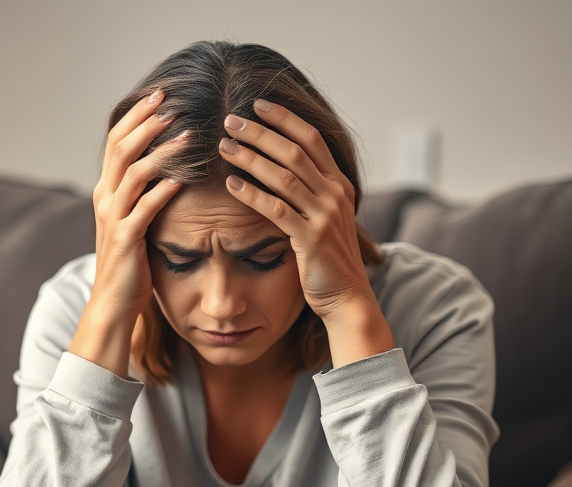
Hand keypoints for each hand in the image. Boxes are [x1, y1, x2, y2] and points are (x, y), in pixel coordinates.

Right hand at [70, 90, 185, 375]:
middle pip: (122, 147)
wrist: (112, 305)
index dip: (137, 115)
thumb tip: (169, 167)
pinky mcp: (125, 239)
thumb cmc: (130, 264)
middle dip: (147, 121)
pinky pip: (145, 208)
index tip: (161, 94)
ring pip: (133, 172)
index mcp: (106, 190)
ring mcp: (113, 218)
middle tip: (172, 100)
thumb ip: (144, 194)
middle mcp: (105, 198)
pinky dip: (164, 189)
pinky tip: (185, 178)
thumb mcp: (134, 222)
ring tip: (187, 134)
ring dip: (161, 150)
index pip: (118, 140)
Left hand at [219, 100, 371, 320]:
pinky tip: (230, 185)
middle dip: (260, 133)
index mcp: (339, 184)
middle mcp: (335, 194)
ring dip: (251, 158)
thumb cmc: (328, 259)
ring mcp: (325, 215)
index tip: (258, 104)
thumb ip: (311, 193)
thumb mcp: (325, 218)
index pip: (311, 139)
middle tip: (231, 120)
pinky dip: (252, 195)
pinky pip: (277, 210)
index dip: (285, 119)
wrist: (346, 297)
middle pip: (294, 151)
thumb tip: (282, 168)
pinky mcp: (311, 239)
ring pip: (284, 176)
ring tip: (224, 147)